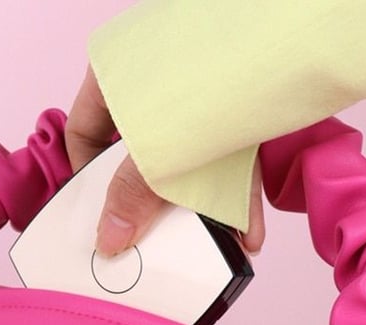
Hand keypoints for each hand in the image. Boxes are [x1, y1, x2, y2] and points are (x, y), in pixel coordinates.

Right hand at [65, 66, 265, 255]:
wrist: (281, 37)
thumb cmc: (200, 75)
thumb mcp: (154, 147)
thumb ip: (131, 195)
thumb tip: (109, 242)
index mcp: (113, 78)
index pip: (84, 133)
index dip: (87, 180)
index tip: (100, 219)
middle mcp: (152, 86)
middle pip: (140, 155)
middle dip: (153, 205)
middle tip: (154, 240)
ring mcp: (197, 95)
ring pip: (190, 161)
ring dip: (204, 208)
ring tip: (212, 246)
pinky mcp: (238, 105)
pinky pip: (230, 156)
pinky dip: (238, 194)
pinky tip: (248, 232)